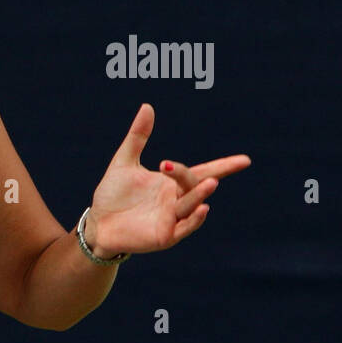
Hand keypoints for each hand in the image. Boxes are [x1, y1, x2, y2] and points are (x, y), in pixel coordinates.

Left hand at [85, 104, 250, 255]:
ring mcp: (172, 219)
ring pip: (191, 205)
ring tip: (211, 183)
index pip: (203, 171)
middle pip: (193, 184)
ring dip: (200, 194)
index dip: (224, 166)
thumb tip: (147, 106)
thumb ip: (137, 137)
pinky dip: (194, 220)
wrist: (96, 223)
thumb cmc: (113, 195)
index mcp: (172, 183)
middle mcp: (176, 200)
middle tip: (167, 166)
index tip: (245, 160)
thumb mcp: (124, 162)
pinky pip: (184, 228)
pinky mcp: (164, 236)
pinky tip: (201, 208)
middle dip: (191, 175)